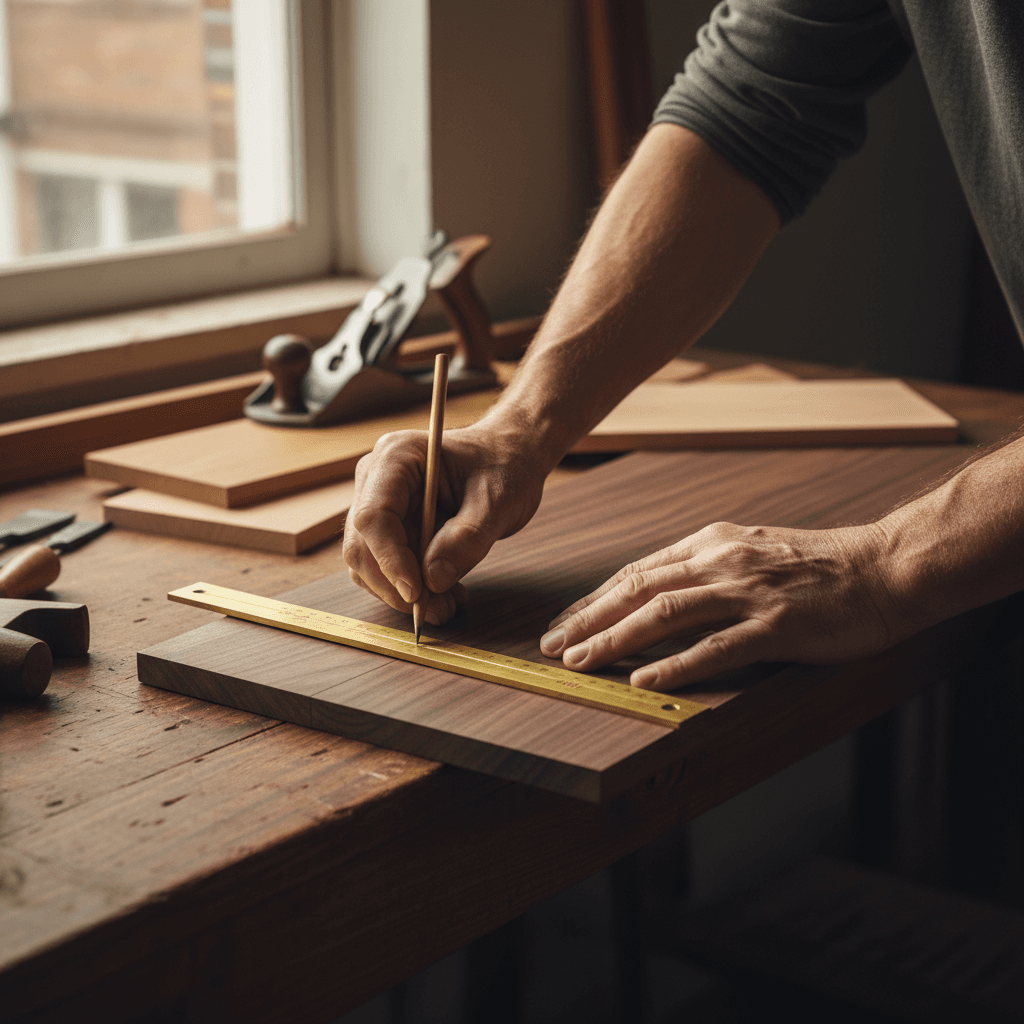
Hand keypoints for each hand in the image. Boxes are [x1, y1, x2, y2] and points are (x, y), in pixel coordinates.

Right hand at [343, 422, 547, 624]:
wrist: (508, 458)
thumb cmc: (503, 465)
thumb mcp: (497, 500)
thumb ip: (467, 537)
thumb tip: (434, 580)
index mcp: (396, 457)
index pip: (374, 516)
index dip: (390, 559)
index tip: (417, 593)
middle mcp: (376, 480)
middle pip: (363, 545)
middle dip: (397, 586)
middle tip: (440, 610)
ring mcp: (378, 504)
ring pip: (369, 563)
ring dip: (403, 594)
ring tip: (448, 605)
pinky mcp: (389, 528)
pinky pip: (385, 567)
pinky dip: (411, 589)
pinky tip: (445, 593)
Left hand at [539, 521, 904, 689]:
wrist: (884, 567)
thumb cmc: (819, 564)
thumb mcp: (752, 549)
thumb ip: (706, 566)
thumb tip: (659, 591)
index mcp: (711, 543)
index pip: (636, 572)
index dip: (595, 599)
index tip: (564, 621)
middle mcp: (720, 562)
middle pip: (637, 590)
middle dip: (588, 619)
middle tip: (551, 646)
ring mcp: (747, 593)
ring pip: (665, 614)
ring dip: (615, 638)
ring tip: (580, 660)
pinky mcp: (776, 626)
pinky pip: (715, 648)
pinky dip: (675, 666)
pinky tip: (644, 682)